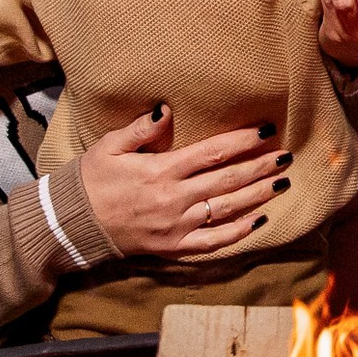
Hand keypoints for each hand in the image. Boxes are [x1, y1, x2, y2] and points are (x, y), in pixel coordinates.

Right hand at [78, 106, 292, 258]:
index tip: (266, 129)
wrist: (71, 226)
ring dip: (258, 196)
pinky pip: (213, 242)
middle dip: (260, 167)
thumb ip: (140, 129)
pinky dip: (239, 233)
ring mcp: (176, 227)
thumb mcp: (109, 147)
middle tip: (286, 156)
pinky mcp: (174, 248)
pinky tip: (259, 221)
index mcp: (161, 171)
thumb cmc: (90, 181)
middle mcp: (174, 200)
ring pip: (227, 210)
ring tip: (282, 183)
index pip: (212, 153)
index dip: (243, 141)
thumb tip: (166, 108)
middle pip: (228, 181)